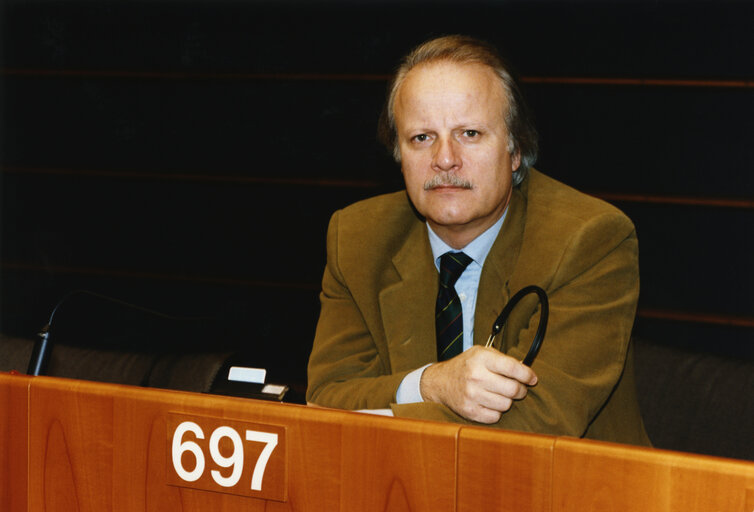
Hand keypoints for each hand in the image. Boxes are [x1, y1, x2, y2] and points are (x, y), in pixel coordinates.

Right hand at [419, 346, 537, 423]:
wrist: (440, 382)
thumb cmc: (466, 366)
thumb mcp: (481, 353)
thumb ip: (503, 359)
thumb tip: (526, 372)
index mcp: (481, 358)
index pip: (512, 367)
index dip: (527, 375)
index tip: (532, 379)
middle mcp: (476, 376)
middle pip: (513, 389)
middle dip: (520, 390)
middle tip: (518, 388)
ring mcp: (471, 395)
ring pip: (506, 405)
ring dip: (507, 401)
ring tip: (499, 394)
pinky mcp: (469, 411)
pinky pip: (495, 417)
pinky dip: (496, 411)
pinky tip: (490, 403)